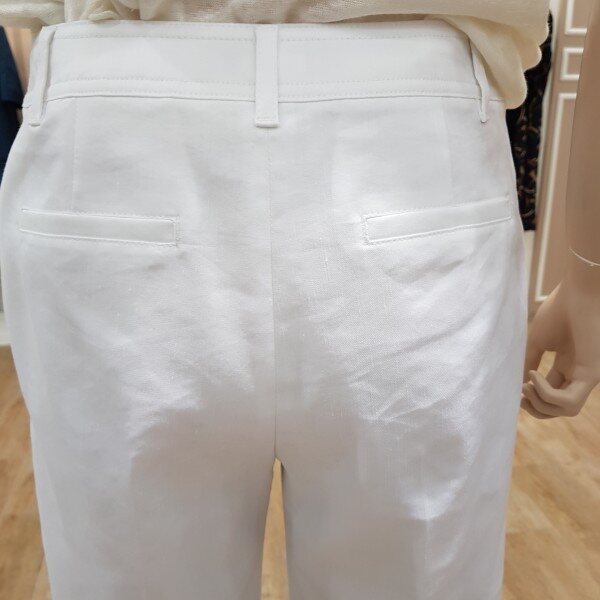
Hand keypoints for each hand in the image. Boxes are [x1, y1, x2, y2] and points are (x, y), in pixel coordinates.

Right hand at [521, 255, 599, 418]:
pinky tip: (534, 377)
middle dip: (536, 408)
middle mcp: (578, 374)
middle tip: (520, 395)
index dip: (530, 396)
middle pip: (558, 408)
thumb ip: (529, 362)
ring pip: (565, 411)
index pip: (551, 393)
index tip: (515, 388)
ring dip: (540, 405)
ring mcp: (586, 376)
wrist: (579, 294)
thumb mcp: (537, 342)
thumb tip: (517, 382)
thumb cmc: (559, 311)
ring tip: (527, 385)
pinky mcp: (590, 375)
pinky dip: (546, 395)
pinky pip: (569, 402)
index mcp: (568, 365)